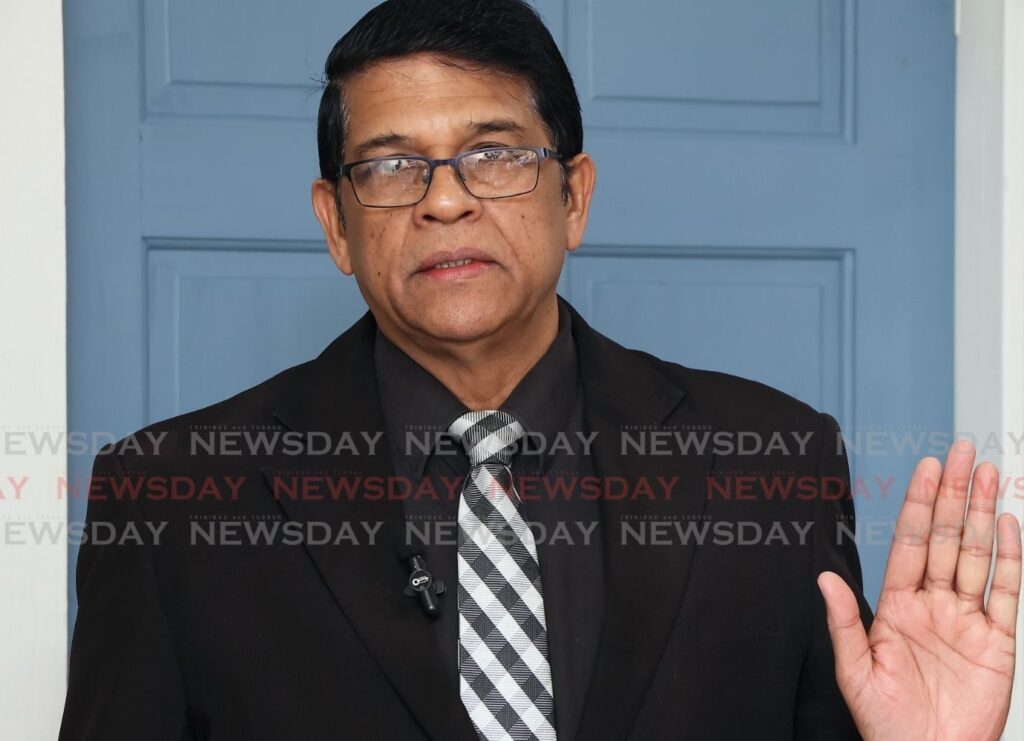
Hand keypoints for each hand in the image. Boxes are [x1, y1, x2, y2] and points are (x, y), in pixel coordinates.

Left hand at [818, 441, 1021, 740]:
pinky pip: (1005, 592)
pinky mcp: (997, 641)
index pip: (908, 542)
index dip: (917, 504)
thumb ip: (843, 622)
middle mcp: (933, 604)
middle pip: (944, 537)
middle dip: (953, 494)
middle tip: (961, 453)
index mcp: (896, 606)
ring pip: (976, 555)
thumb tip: (823, 577)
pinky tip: (1009, 526)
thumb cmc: (888, 722)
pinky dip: (1010, 558)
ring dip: (982, 514)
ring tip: (987, 474)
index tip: (924, 468)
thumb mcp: (855, 671)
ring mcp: (966, 619)